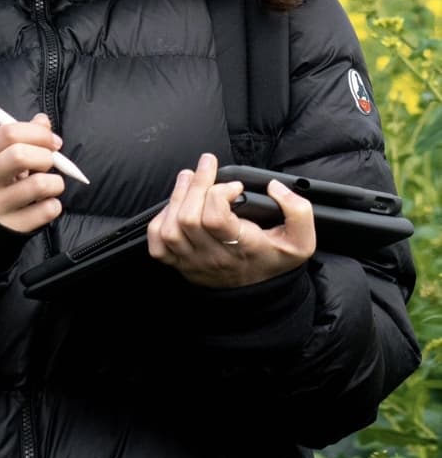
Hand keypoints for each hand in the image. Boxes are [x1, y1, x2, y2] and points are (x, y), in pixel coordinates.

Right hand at [0, 113, 64, 233]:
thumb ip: (21, 137)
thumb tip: (43, 121)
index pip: (9, 133)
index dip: (38, 133)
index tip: (52, 141)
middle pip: (20, 155)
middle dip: (46, 156)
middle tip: (49, 164)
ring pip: (40, 184)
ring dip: (55, 182)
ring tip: (48, 186)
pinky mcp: (12, 228)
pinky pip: (48, 210)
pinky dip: (54, 204)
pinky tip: (44, 205)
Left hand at [146, 152, 316, 287]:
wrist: (259, 293)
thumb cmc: (274, 259)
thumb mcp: (301, 241)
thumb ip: (299, 212)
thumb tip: (274, 187)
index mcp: (241, 249)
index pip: (215, 219)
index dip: (221, 193)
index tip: (235, 186)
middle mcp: (213, 257)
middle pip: (189, 218)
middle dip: (196, 184)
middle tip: (207, 164)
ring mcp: (192, 262)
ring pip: (171, 227)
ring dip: (177, 196)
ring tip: (189, 177)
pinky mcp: (178, 263)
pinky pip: (157, 243)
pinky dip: (161, 219)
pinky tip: (175, 205)